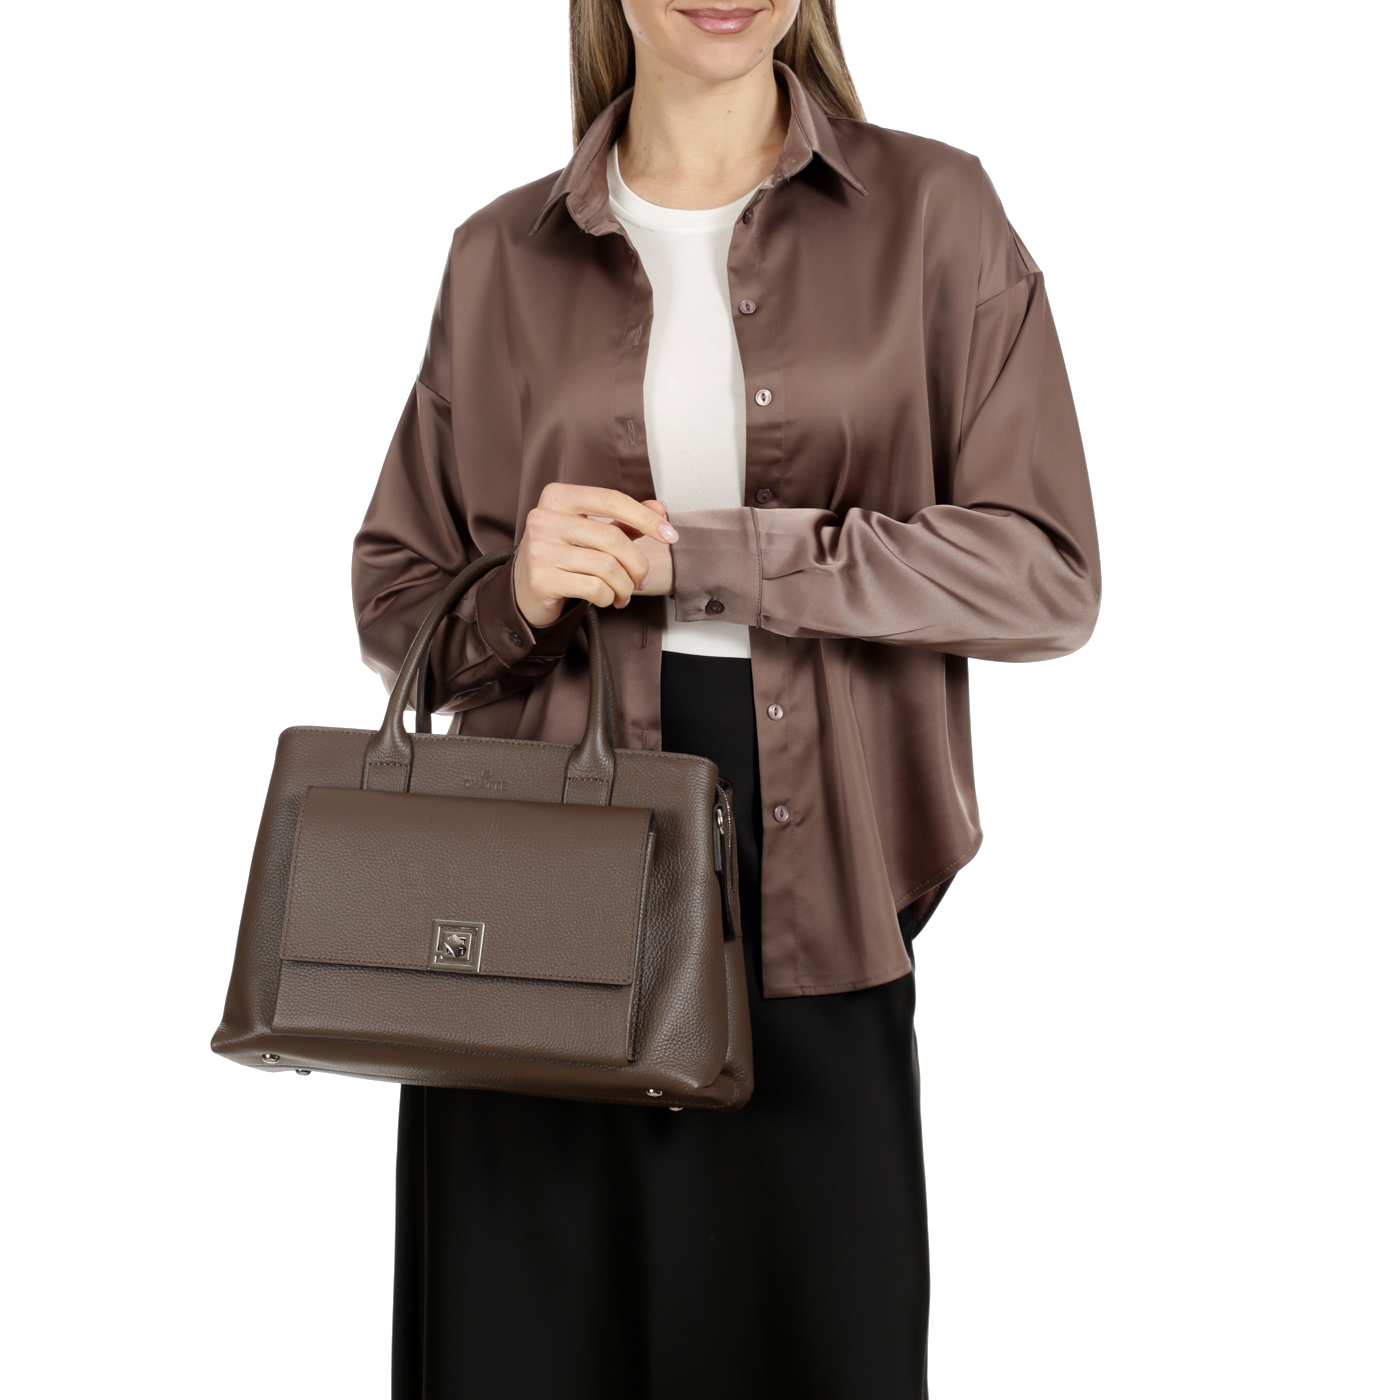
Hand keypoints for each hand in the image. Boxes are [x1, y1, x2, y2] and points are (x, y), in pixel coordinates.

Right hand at [513, 484, 677, 628]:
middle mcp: (544, 518)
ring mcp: (540, 549)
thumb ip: (623, 519)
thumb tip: (660, 507)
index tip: (670, 535)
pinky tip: (607, 599)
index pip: (611, 500)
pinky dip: (609, 597)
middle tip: (642, 579)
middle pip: (612, 538)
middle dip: (637, 564)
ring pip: (606, 567)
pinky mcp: (541, 578)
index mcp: (558, 497)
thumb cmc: (562, 554)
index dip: (646, 518)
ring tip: (624, 593)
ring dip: (625, 586)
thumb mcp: (589, 531)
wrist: (523, 588)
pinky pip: (594, 588)